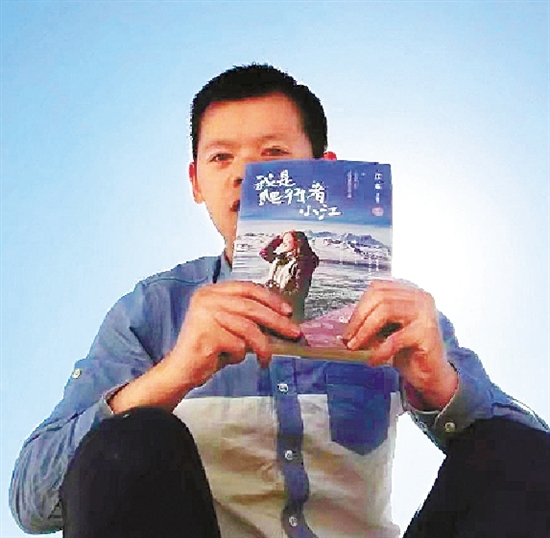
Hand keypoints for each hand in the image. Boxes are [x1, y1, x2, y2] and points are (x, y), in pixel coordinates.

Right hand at [167, 281, 301, 387]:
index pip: (247, 288)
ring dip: (262, 346)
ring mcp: (205, 315)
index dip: (271, 299)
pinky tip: (230, 358)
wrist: (182, 370)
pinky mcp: (206, 335)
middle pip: (251, 307)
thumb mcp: (228, 325)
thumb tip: (282, 318)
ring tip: (265, 359)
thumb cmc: (209, 348)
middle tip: (293, 332)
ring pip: (248, 328)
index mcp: (211, 291)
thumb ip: (246, 316)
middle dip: (276, 321)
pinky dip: (239, 355)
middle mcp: (206, 299)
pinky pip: (238, 345)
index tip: (288, 311)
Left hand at [343, 279, 457, 409]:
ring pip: (385, 311)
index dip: (359, 306)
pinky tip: (373, 360)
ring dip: (365, 331)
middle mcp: (419, 297)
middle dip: (358, 318)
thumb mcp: (385, 330)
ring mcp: (425, 312)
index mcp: (409, 292)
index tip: (348, 326)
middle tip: (348, 338)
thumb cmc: (407, 349)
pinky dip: (380, 350)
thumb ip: (370, 320)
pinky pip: (395, 338)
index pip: (377, 288)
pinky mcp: (427, 332)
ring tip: (356, 347)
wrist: (431, 373)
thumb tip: (347, 324)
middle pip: (380, 297)